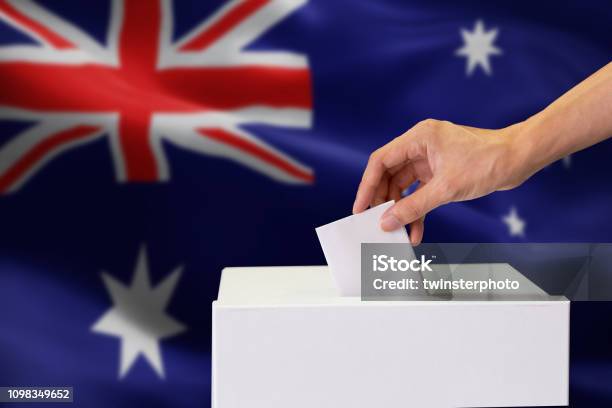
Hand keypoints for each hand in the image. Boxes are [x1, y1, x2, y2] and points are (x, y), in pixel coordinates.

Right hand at [352, 119, 528, 243]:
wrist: (520, 159)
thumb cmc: (488, 162)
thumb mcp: (446, 188)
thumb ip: (413, 207)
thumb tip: (387, 222)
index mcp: (419, 137)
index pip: (381, 161)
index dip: (367, 186)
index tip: (359, 208)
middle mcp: (421, 145)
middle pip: (389, 175)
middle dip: (384, 201)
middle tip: (377, 223)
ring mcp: (430, 158)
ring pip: (404, 186)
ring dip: (401, 209)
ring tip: (398, 231)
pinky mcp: (440, 171)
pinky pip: (420, 192)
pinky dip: (418, 209)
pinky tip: (416, 229)